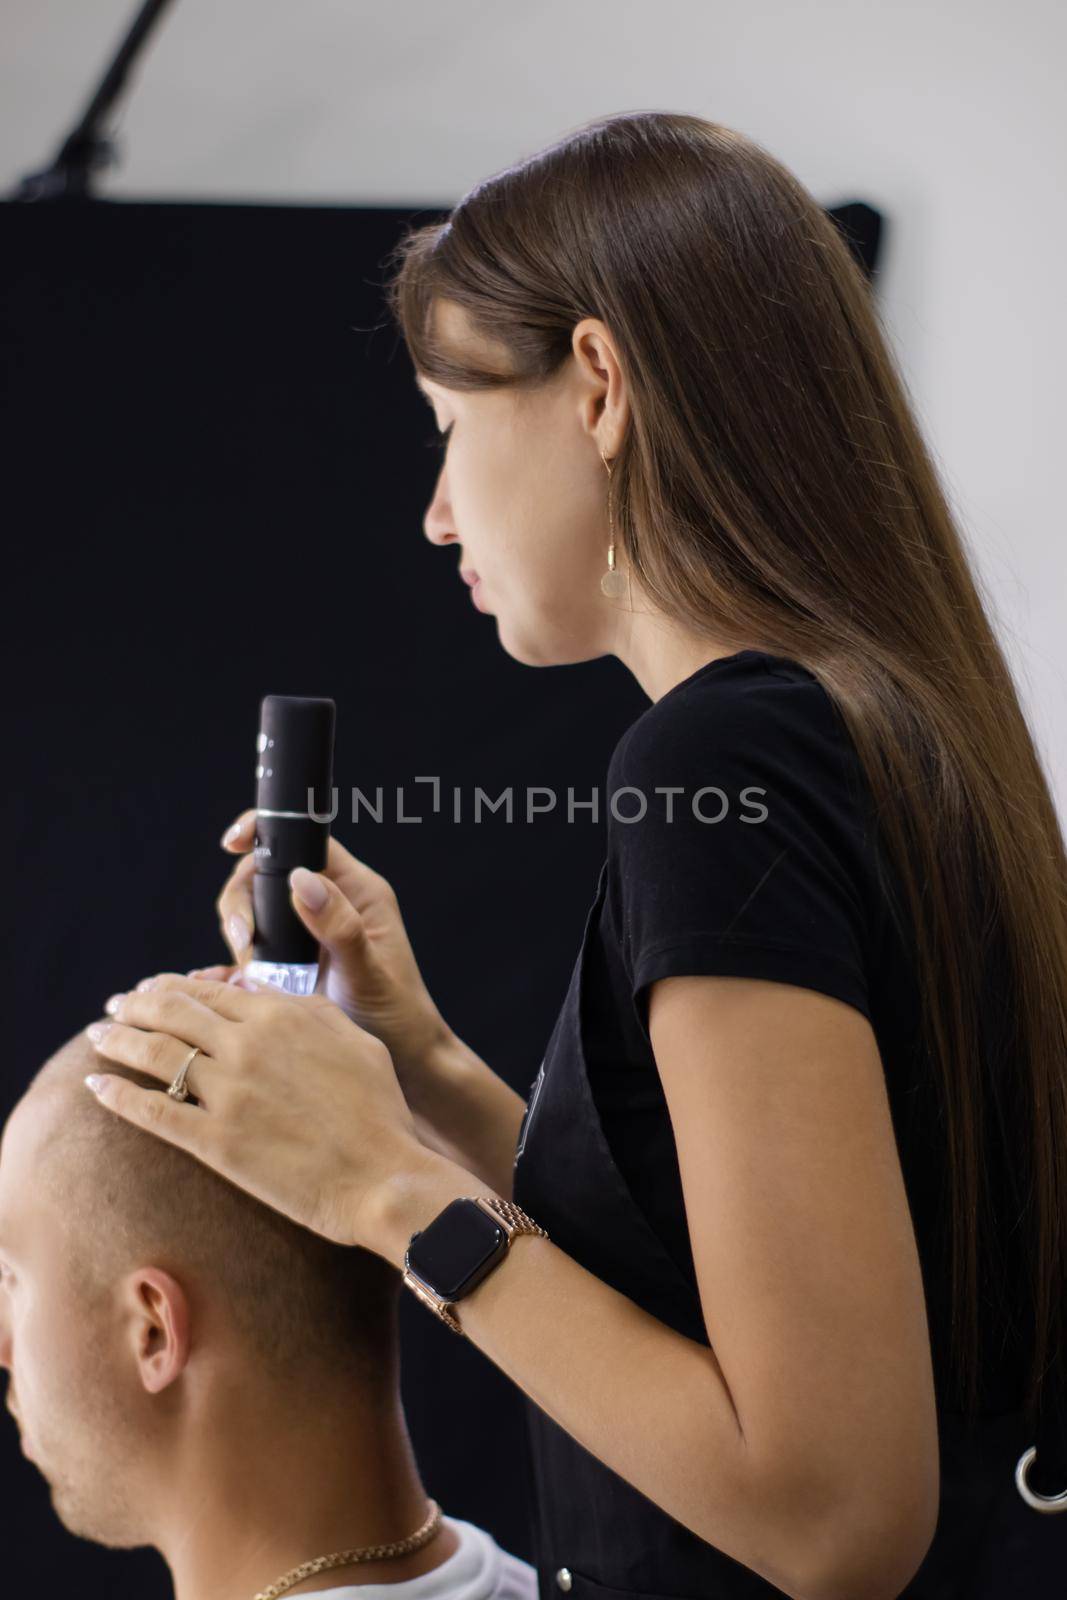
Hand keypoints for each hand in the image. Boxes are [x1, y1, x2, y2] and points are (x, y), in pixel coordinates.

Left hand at [84, 972, 433, 1251]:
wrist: (382, 1177)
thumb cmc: (379, 1111)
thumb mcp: (354, 1040)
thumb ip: (305, 1009)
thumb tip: (259, 994)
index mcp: (281, 1016)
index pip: (208, 990)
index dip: (172, 986)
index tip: (151, 989)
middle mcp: (247, 1046)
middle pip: (172, 1013)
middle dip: (135, 1005)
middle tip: (115, 1006)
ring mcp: (228, 1094)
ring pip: (155, 1054)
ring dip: (118, 1039)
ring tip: (98, 1035)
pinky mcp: (215, 1143)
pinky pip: (152, 1111)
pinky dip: (117, 1095)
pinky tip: (95, 1086)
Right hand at [215, 811, 452, 1082]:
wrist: (403, 1064)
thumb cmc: (398, 1016)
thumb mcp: (368, 972)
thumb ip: (339, 927)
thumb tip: (301, 879)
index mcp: (355, 891)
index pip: (305, 841)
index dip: (266, 833)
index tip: (233, 844)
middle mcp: (328, 905)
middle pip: (266, 877)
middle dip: (244, 904)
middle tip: (245, 944)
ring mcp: (306, 935)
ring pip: (253, 914)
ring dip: (240, 939)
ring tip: (251, 976)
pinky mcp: (289, 965)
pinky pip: (248, 954)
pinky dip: (228, 968)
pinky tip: (210, 983)